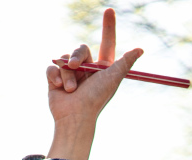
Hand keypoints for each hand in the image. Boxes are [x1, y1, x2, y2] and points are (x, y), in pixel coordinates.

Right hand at [46, 8, 142, 159]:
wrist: (75, 117)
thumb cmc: (96, 99)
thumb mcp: (113, 78)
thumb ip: (125, 62)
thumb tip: (140, 49)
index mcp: (102, 67)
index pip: (106, 42)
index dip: (109, 27)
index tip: (109, 10)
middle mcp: (86, 69)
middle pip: (80, 49)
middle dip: (76, 56)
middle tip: (75, 66)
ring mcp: (70, 74)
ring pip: (64, 59)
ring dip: (67, 73)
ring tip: (70, 89)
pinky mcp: (55, 80)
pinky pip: (51, 68)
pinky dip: (54, 76)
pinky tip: (58, 87)